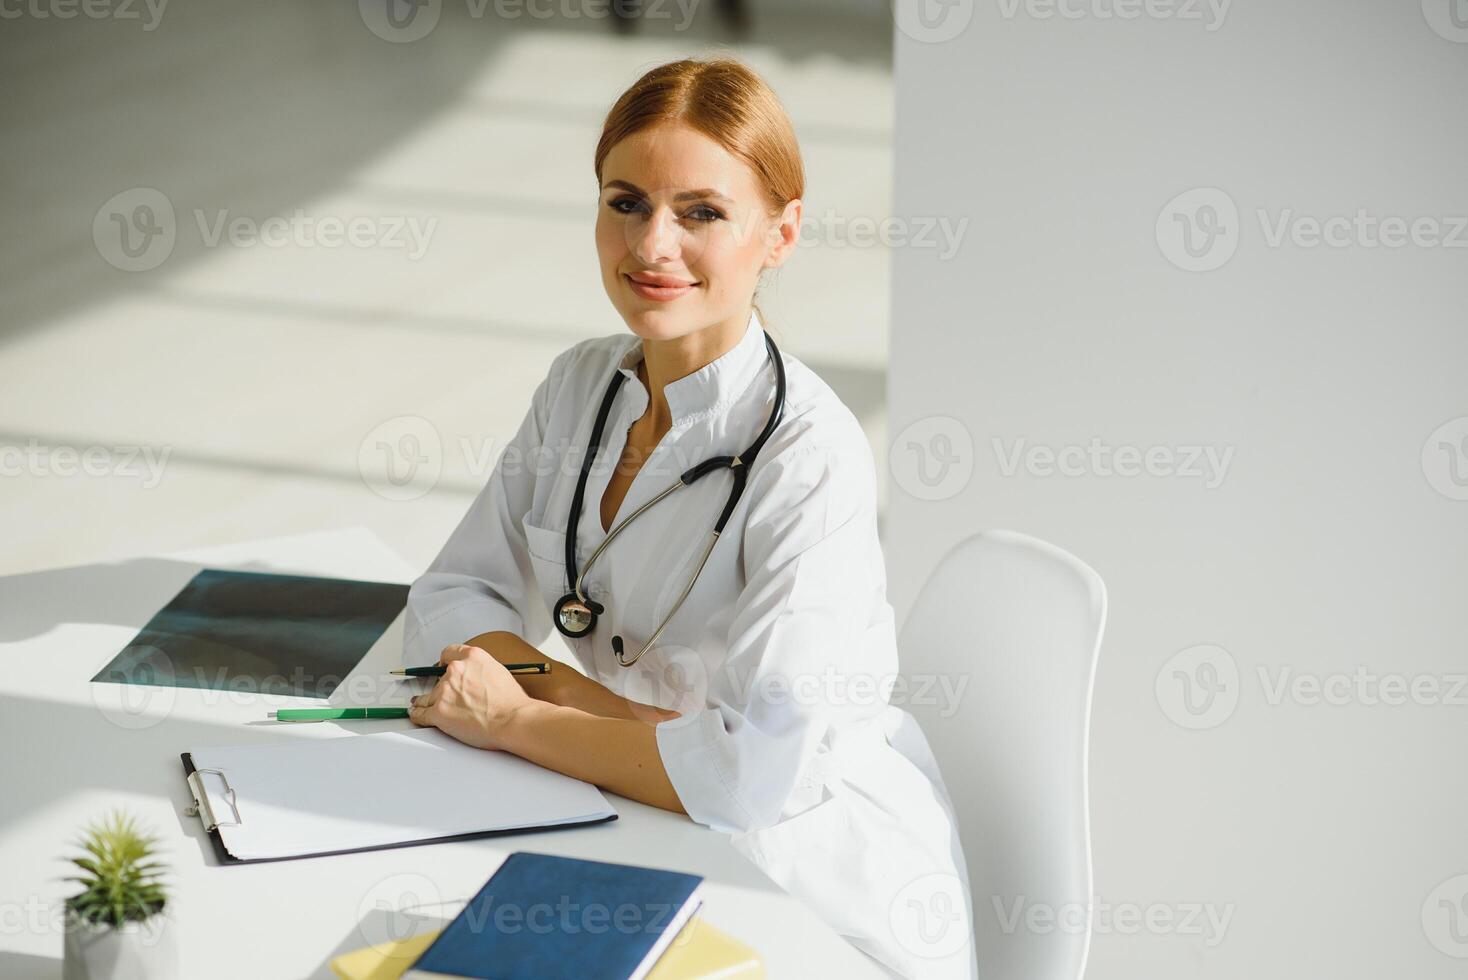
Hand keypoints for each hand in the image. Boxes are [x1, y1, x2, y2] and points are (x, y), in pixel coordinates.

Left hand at [407, 644, 531, 749]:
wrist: (512, 720)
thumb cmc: (511, 702)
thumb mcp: (499, 671)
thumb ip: (480, 670)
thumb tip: (475, 678)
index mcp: (472, 657)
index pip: (449, 653)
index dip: (444, 663)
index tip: (442, 668)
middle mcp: (456, 671)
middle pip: (438, 678)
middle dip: (441, 687)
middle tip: (447, 697)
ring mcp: (445, 692)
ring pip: (426, 696)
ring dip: (426, 701)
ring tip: (422, 706)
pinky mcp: (439, 712)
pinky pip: (420, 713)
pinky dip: (417, 714)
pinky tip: (417, 714)